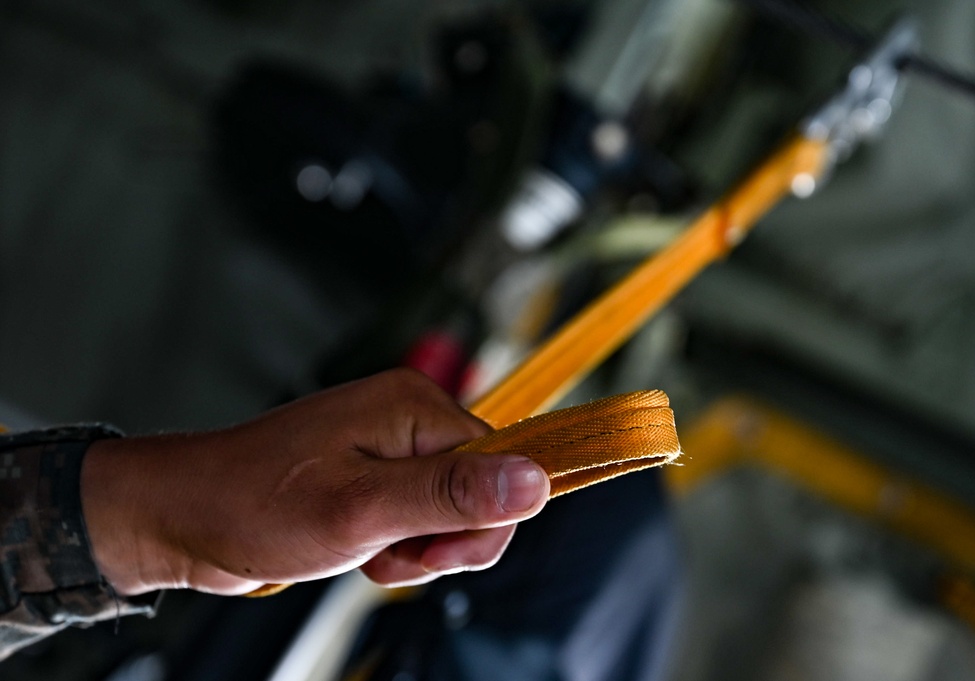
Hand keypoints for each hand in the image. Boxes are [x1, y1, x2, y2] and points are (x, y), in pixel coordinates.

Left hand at [80, 369, 548, 595]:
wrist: (184, 517)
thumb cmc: (257, 506)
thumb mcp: (361, 509)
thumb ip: (450, 494)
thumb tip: (536, 479)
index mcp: (414, 406)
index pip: (502, 467)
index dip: (477, 523)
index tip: (427, 551)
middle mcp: (409, 418)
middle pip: (480, 492)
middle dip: (443, 541)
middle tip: (388, 553)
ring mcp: (390, 447)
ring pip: (450, 513)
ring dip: (417, 549)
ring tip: (366, 551)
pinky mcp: (374, 474)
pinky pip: (417, 518)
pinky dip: (398, 546)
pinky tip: (360, 550)